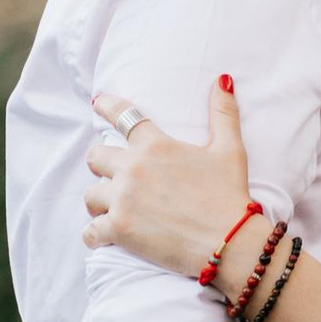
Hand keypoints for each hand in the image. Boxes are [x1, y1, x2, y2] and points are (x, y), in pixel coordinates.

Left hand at [86, 78, 260, 281]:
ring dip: (98, 201)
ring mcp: (123, 199)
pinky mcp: (119, 229)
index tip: (97, 103)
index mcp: (155, 145)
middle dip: (102, 164)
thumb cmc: (230, 195)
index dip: (106, 106)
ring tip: (109, 208)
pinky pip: (90, 231)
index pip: (122, 116)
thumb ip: (223, 113)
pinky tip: (103, 237)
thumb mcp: (230, 150)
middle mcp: (133, 168)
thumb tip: (223, 80)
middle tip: (112, 175)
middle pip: (96, 156)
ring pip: (90, 195)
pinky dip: (95, 235)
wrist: (230, 242)